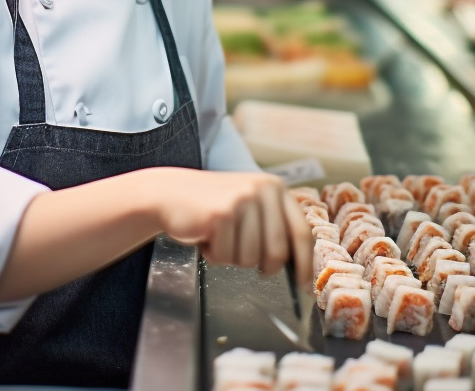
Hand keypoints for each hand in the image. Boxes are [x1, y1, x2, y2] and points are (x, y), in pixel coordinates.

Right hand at [149, 168, 311, 279]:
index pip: (301, 233)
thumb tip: (300, 268)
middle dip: (261, 266)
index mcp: (275, 188)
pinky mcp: (221, 213)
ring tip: (219, 238)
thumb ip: (274, 226)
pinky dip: (213, 255)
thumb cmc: (212, 208)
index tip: (303, 286)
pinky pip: (225, 256)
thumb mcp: (250, 208)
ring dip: (231, 258)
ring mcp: (242, 199)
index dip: (304, 264)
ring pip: (250, 258)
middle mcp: (263, 190)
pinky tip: (206, 236)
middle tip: (241, 256)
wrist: (169, 193)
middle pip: (278, 252)